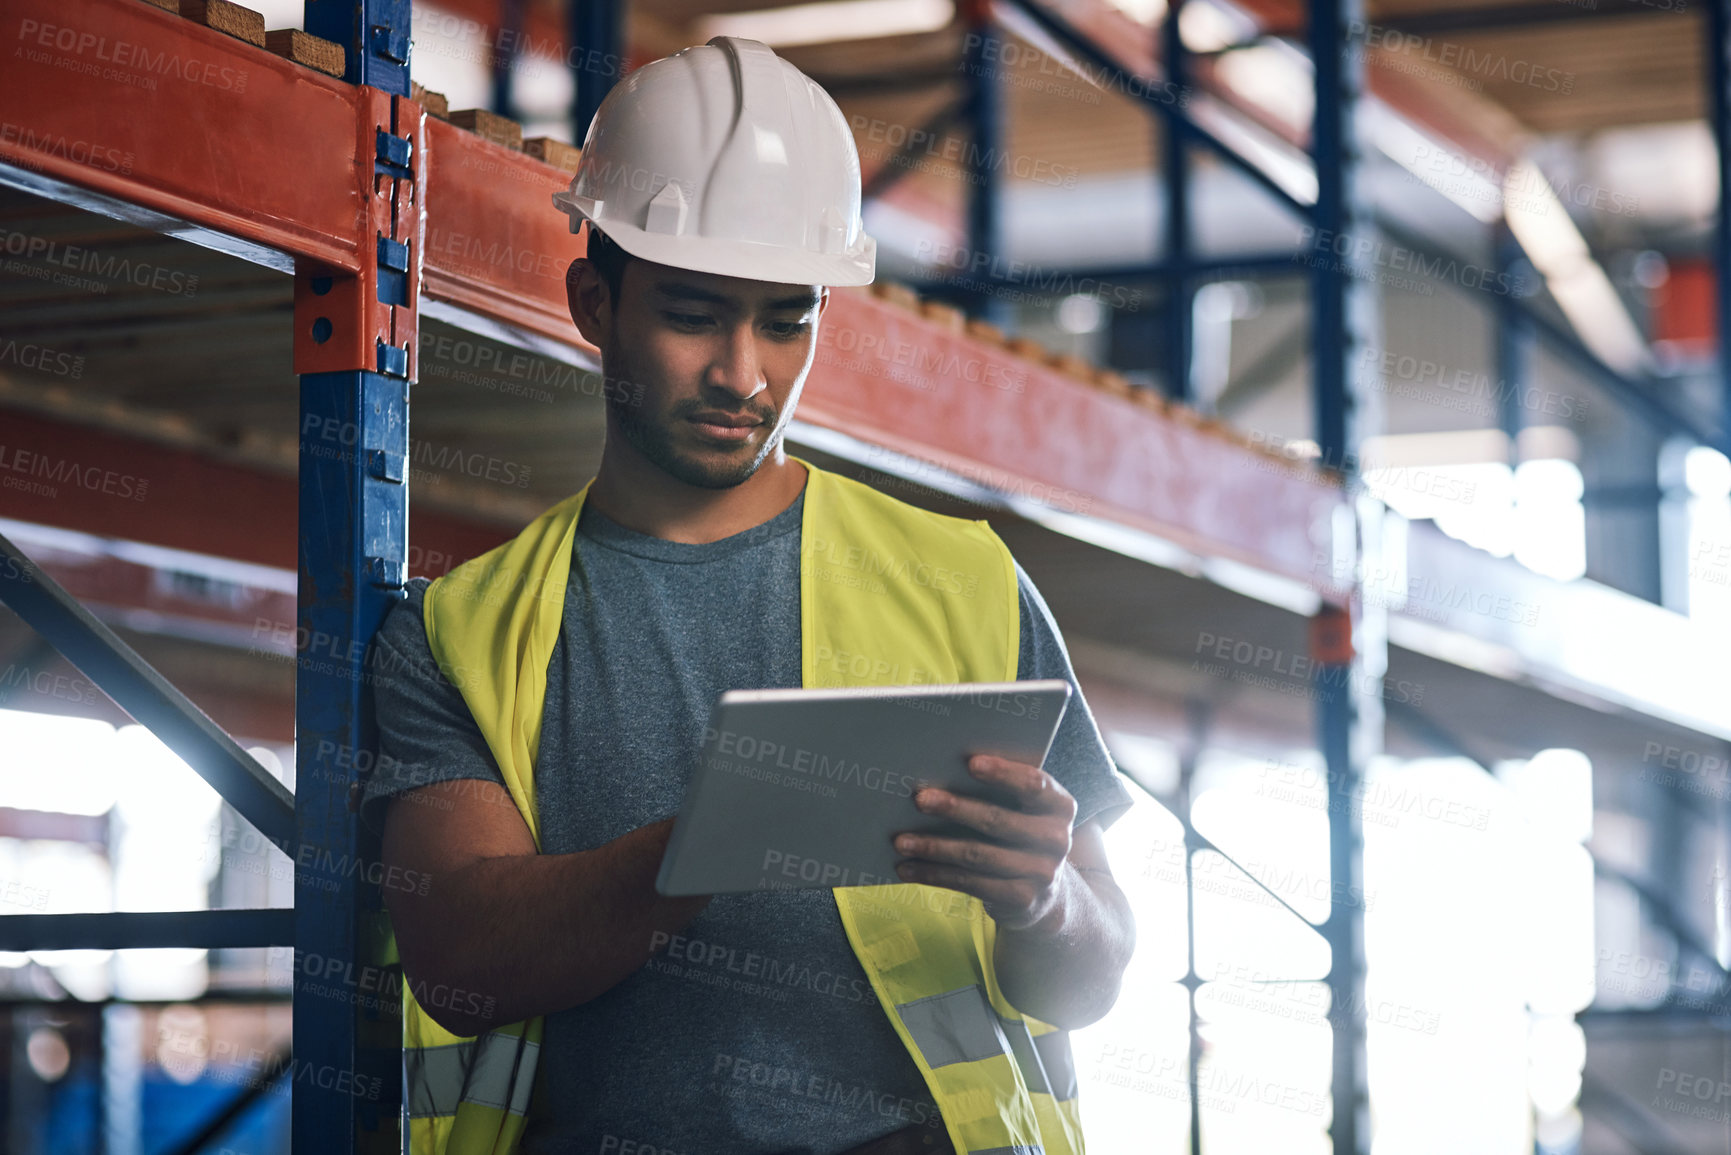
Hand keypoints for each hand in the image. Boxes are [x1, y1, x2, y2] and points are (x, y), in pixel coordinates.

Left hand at [892, 754, 1076, 930]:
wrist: (1045, 894)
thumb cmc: (1020, 832)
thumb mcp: (1023, 810)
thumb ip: (1001, 789)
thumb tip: (940, 767)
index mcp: (1060, 805)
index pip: (1034, 784)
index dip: (1003, 773)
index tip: (970, 763)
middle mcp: (1057, 839)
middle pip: (998, 820)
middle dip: (955, 808)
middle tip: (919, 799)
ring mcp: (1042, 873)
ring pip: (978, 855)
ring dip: (934, 847)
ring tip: (901, 840)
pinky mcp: (1021, 899)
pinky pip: (970, 884)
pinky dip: (935, 875)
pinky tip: (908, 868)